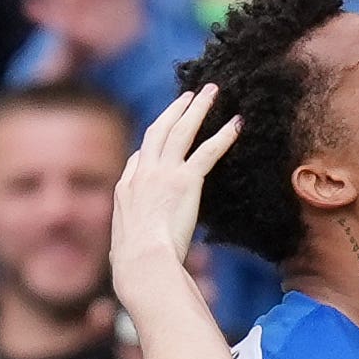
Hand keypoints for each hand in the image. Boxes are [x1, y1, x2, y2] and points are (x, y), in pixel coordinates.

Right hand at [113, 86, 240, 269]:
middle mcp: (142, 174)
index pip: (138, 158)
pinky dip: (223, 135)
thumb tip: (129, 254)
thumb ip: (129, 238)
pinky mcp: (185, 181)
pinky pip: (208, 151)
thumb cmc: (134, 266)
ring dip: (198, 108)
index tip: (161, 135)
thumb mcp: (122, 249)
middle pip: (159, 132)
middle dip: (174, 110)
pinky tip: (236, 123)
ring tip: (211, 91)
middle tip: (189, 94)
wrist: (141, 263)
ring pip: (182, 131)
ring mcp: (163, 174)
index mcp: (125, 190)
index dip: (152, 144)